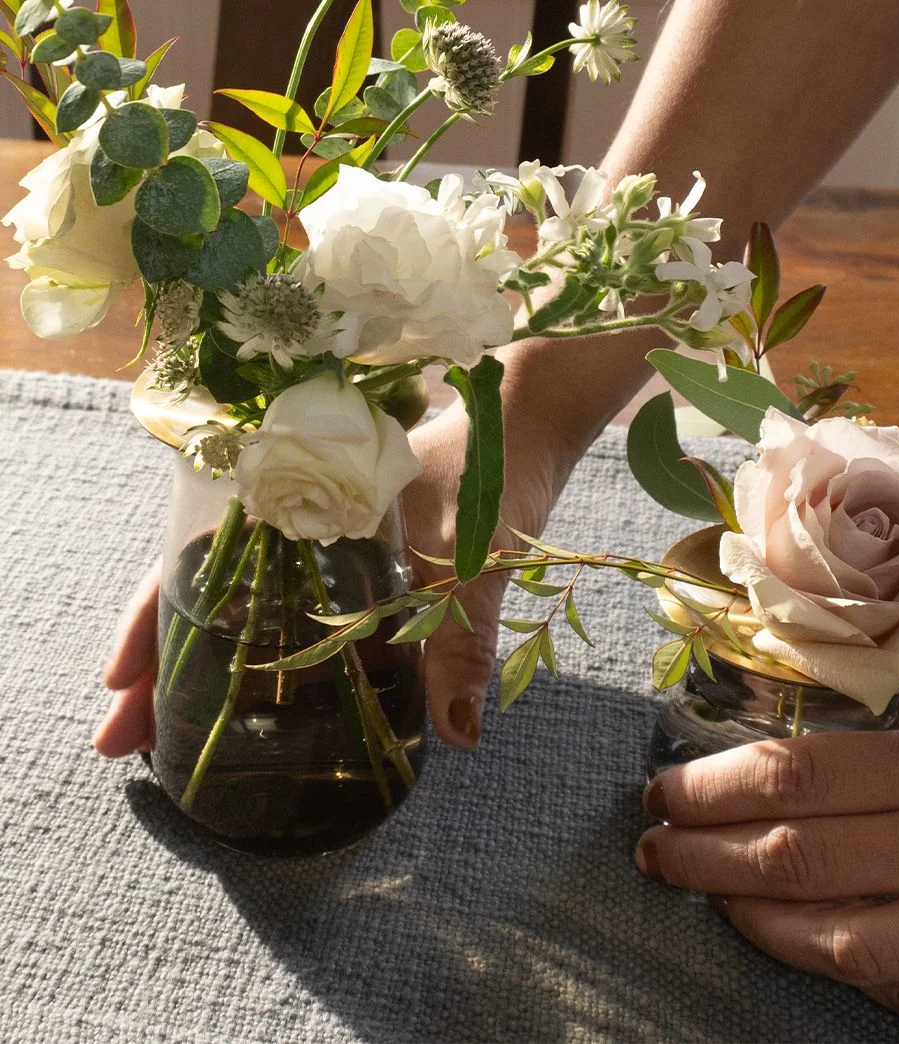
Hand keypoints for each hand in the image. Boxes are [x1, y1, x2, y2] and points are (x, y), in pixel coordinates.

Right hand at [94, 397, 571, 756]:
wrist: (525, 417)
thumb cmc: (496, 468)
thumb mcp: (478, 557)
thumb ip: (465, 640)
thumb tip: (458, 734)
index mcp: (299, 502)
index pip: (198, 559)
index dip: (152, 621)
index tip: (114, 681)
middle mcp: (294, 518)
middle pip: (204, 590)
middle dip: (156, 664)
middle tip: (117, 740)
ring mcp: (318, 536)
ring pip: (237, 598)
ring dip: (195, 659)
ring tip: (158, 735)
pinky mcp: (350, 554)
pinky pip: (285, 602)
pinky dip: (255, 646)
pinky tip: (250, 694)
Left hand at [635, 686, 898, 1027]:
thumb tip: (868, 710)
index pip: (802, 774)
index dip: (717, 784)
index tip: (666, 783)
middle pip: (797, 858)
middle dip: (704, 853)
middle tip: (652, 845)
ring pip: (836, 941)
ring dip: (753, 920)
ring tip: (703, 894)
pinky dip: (845, 973)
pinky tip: (807, 951)